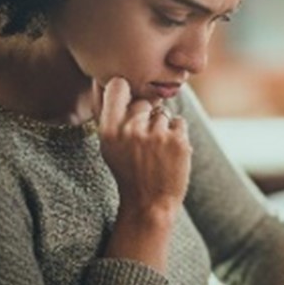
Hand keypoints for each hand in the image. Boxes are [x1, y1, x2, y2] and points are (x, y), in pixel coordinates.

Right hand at [93, 77, 191, 214]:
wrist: (149, 204)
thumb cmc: (128, 172)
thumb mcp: (109, 145)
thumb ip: (107, 114)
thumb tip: (104, 80)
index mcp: (109, 129)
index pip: (118, 85)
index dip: (126, 89)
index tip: (128, 101)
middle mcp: (131, 130)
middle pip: (144, 101)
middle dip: (147, 117)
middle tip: (144, 142)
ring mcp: (156, 135)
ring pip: (163, 113)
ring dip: (163, 128)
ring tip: (156, 152)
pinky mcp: (178, 141)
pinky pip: (179, 122)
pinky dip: (177, 135)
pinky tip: (169, 153)